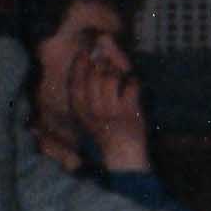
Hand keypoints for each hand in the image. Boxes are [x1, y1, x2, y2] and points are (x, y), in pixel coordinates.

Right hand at [68, 48, 150, 172]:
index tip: (85, 53)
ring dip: (118, 71)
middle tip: (108, 61)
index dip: (80, 64)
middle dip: (102, 63)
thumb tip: (91, 67)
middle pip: (94, 75)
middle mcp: (93, 109)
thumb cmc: (106, 134)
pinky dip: (134, 82)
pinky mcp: (130, 113)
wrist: (122, 156)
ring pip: (111, 78)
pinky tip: (133, 85)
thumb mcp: (87, 117)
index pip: (75, 82)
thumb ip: (85, 96)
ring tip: (122, 75)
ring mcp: (111, 111)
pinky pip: (131, 86)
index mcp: (80, 110)